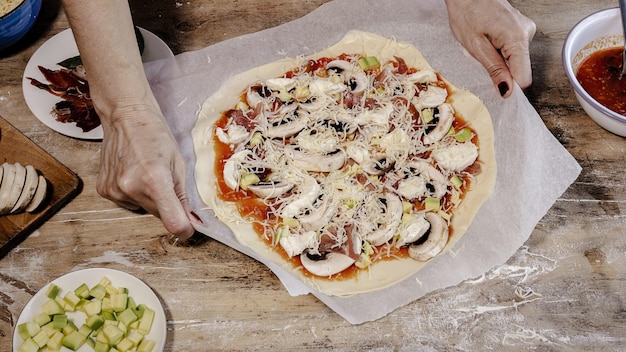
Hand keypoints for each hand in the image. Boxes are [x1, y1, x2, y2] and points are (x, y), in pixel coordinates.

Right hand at [96, 104, 195, 239]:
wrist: (125, 117)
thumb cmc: (155, 135)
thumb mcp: (178, 164)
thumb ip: (184, 197)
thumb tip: (191, 223)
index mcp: (155, 179)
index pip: (173, 222)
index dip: (184, 229)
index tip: (189, 228)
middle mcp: (131, 187)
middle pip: (159, 215)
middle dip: (167, 205)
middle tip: (165, 181)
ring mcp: (115, 190)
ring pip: (144, 209)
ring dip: (150, 198)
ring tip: (146, 172)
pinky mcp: (104, 191)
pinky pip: (129, 203)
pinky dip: (134, 194)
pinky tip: (133, 174)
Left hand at [445, 0, 535, 96]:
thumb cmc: (466, 12)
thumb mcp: (476, 46)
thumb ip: (494, 69)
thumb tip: (506, 90)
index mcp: (517, 38)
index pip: (523, 77)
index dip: (509, 85)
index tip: (494, 86)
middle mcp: (527, 33)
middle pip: (520, 68)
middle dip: (501, 70)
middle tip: (482, 56)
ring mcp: (525, 29)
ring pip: (516, 59)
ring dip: (499, 59)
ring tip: (483, 44)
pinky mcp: (520, 28)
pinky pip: (513, 49)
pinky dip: (500, 50)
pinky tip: (488, 39)